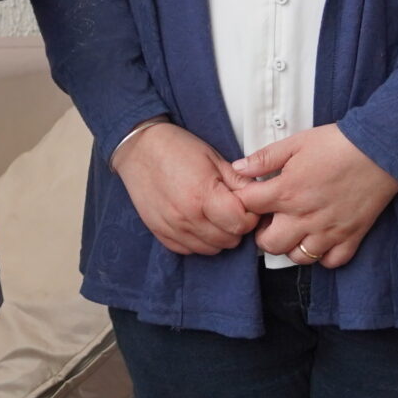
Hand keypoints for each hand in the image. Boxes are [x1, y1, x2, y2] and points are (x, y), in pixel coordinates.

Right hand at [112, 122, 259, 256]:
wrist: (139, 147)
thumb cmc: (175, 148)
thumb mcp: (214, 158)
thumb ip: (239, 182)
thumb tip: (259, 198)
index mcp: (203, 195)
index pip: (241, 224)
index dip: (250, 216)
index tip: (246, 206)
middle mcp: (186, 216)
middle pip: (228, 240)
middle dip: (236, 227)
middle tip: (231, 210)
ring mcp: (171, 226)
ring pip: (211, 249)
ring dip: (218, 236)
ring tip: (214, 216)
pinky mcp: (160, 231)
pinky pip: (188, 250)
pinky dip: (198, 241)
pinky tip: (197, 222)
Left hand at [230, 124, 397, 269]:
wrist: (379, 152)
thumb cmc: (337, 145)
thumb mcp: (295, 143)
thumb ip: (264, 158)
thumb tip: (238, 168)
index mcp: (286, 192)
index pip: (247, 207)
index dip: (243, 202)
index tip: (250, 198)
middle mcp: (304, 217)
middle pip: (268, 244)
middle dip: (262, 234)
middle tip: (269, 220)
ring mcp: (328, 231)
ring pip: (298, 258)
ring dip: (291, 247)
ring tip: (294, 230)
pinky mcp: (351, 238)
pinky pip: (331, 262)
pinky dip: (322, 256)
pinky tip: (319, 239)